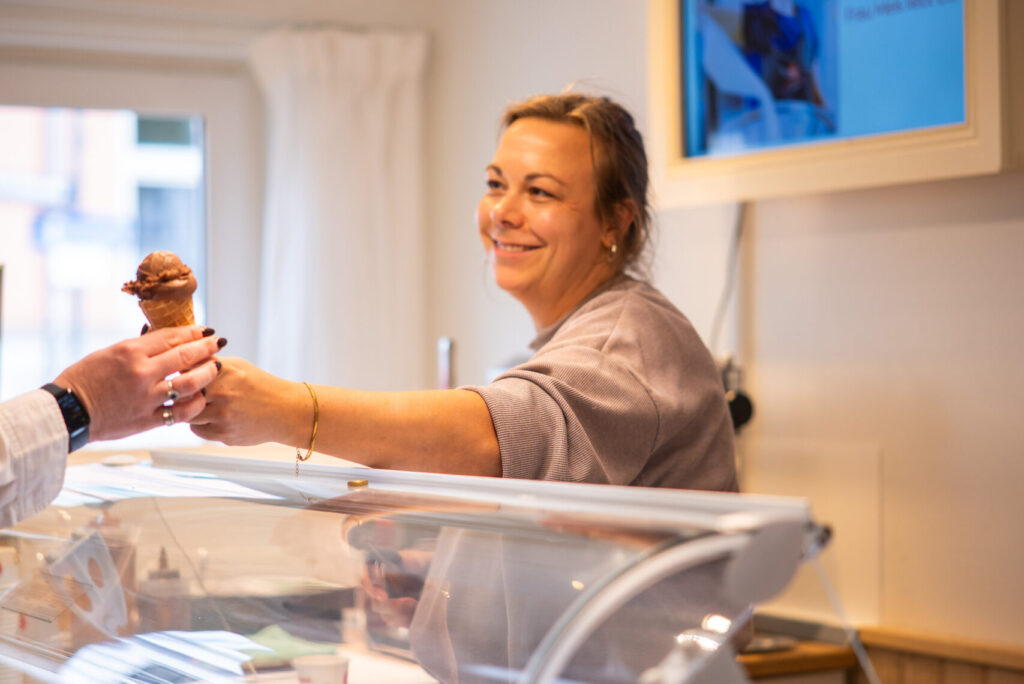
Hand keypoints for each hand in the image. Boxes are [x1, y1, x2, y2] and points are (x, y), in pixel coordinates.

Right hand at [53, 326, 222, 441]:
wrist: (70, 411)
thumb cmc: (84, 379)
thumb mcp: (110, 353)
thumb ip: (140, 348)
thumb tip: (167, 341)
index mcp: (130, 352)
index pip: (171, 337)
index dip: (193, 332)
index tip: (205, 330)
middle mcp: (142, 373)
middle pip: (185, 356)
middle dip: (207, 347)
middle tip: (219, 343)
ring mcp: (147, 397)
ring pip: (190, 383)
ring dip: (207, 373)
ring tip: (216, 367)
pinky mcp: (148, 419)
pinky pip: (181, 412)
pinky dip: (196, 403)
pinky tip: (202, 396)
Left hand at [188, 357, 304, 445]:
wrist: (285, 411)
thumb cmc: (259, 386)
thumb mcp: (237, 366)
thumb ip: (209, 364)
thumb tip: (178, 364)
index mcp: (224, 370)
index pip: (184, 370)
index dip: (180, 374)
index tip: (180, 376)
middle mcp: (223, 392)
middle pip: (182, 394)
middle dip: (181, 394)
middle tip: (184, 393)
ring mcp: (223, 415)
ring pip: (187, 414)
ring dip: (190, 410)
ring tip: (203, 405)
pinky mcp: (224, 434)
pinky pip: (197, 430)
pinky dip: (200, 425)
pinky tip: (214, 417)